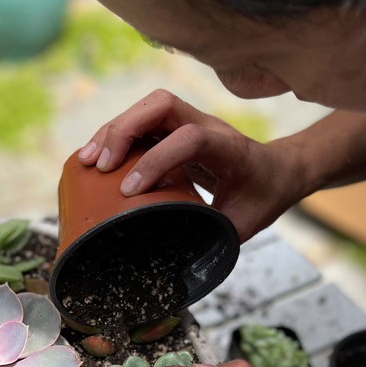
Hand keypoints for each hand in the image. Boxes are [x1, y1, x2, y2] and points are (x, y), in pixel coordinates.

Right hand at [77, 89, 305, 241]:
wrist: (278, 170)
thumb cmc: (262, 197)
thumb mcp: (243, 224)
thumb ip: (211, 236)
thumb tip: (175, 262)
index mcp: (230, 149)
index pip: (191, 139)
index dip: (157, 160)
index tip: (131, 191)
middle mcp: (208, 125)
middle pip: (161, 104)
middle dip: (124, 130)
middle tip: (101, 166)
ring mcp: (190, 120)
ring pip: (146, 107)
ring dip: (112, 130)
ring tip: (86, 160)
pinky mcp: (174, 127)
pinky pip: (140, 120)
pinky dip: (114, 136)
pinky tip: (96, 158)